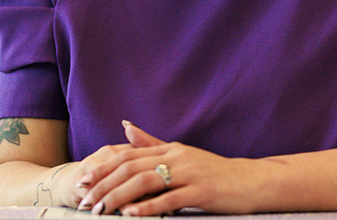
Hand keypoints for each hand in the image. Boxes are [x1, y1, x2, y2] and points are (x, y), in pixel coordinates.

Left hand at [77, 120, 276, 215]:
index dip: (103, 168)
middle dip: (104, 185)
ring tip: (102, 211)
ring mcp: (190, 173)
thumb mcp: (182, 154)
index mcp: (170, 149)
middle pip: (131, 168)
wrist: (252, 182)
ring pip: (145, 182)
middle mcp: (177, 157)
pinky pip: (170, 199)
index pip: (128, 155)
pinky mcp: (201, 192)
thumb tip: (126, 126)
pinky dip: (148, 207)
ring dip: (119, 197)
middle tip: (86, 201)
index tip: (83, 181)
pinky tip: (131, 215)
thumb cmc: (215, 172)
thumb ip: (152, 143)